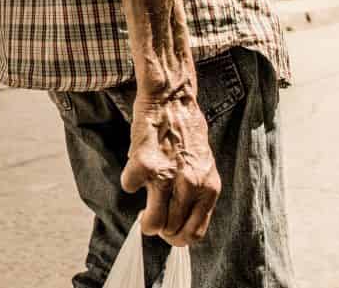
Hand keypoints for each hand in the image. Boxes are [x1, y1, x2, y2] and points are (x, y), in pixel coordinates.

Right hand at [122, 93, 220, 245]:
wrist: (172, 100)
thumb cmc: (186, 134)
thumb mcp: (203, 168)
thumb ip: (196, 194)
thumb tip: (181, 221)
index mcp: (208, 189)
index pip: (194, 233)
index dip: (178, 237)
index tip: (168, 230)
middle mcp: (191, 186)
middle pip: (172, 231)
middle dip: (160, 228)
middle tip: (153, 215)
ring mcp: (167, 176)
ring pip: (153, 223)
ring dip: (145, 220)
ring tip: (143, 209)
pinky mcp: (143, 164)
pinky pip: (129, 187)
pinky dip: (129, 179)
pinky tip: (136, 168)